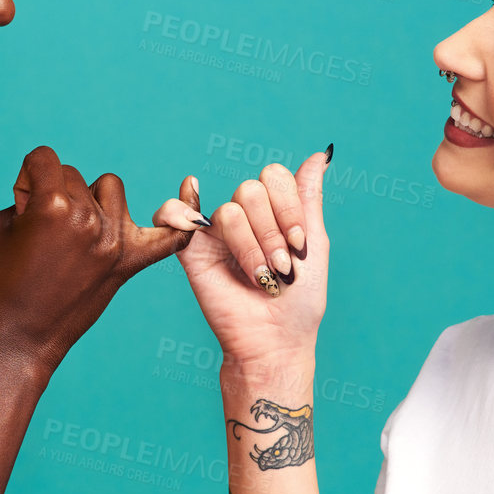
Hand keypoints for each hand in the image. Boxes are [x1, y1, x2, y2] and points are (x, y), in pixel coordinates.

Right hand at [0, 145, 196, 369]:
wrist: (20, 340)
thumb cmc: (0, 284)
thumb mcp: (1, 226)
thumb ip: (27, 194)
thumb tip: (52, 185)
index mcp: (52, 207)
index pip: (45, 160)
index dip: (28, 178)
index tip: (22, 206)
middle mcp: (89, 220)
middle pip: (74, 176)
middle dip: (52, 192)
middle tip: (38, 231)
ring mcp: (113, 241)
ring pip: (109, 187)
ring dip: (90, 198)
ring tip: (71, 229)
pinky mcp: (129, 264)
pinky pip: (169, 236)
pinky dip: (182, 216)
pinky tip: (190, 189)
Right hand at [152, 150, 330, 370]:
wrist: (275, 340)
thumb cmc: (300, 300)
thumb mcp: (315, 243)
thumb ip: (310, 197)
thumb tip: (319, 153)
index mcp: (272, 210)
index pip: (274, 177)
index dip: (288, 208)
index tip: (299, 244)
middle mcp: (244, 217)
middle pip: (251, 190)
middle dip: (272, 233)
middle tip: (280, 267)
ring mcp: (216, 232)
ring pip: (229, 211)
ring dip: (250, 248)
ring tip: (259, 277)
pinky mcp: (190, 250)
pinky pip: (173, 212)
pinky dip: (179, 210)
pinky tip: (195, 222)